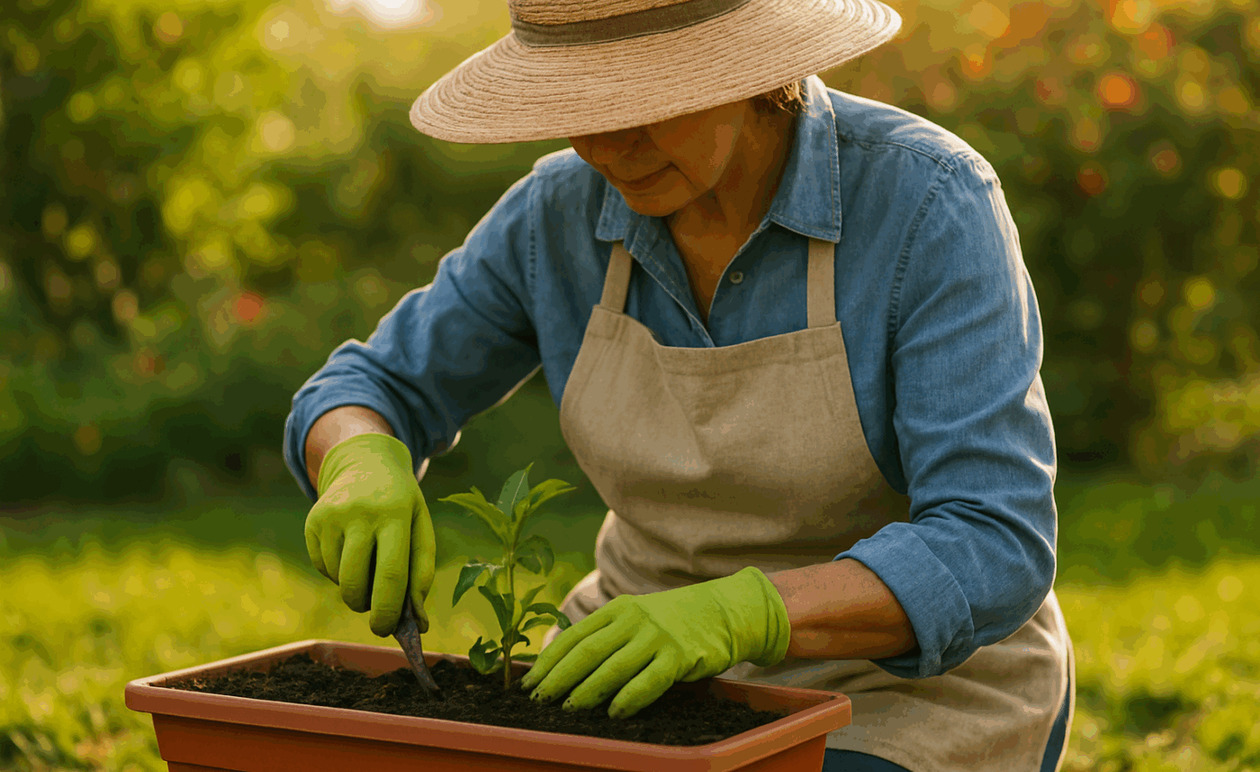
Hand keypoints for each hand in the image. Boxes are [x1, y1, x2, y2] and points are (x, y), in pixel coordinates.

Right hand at [305, 433, 434, 636]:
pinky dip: (336, 572)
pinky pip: (322, 566)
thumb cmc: (401, 505)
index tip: (386, 630)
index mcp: (394, 513)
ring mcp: (331, 515)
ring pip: (337, 577)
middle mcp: (359, 512)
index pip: (390, 574)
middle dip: (365, 606)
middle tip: (376, 614)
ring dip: (353, 588)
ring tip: (367, 568)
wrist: (367, 462)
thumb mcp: (421, 526)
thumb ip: (422, 572)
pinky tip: (350, 550)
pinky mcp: (312, 521)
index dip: (388, 609)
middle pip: (355, 582)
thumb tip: (418, 622)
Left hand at [518, 566, 790, 718]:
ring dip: (586, 691)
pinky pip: (648, 681)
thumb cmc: (673, 620)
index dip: (549, 661)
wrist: (724, 610)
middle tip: (540, 700)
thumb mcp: (637, 616)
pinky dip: (628, 698)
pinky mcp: (679, 656)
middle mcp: (633, 619)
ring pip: (612, 668)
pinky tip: (614, 713)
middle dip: (559, 678)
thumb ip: (607, 634)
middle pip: (586, 652)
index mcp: (617, 609)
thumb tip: (564, 665)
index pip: (574, 635)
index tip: (529, 683)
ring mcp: (656, 637)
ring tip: (569, 709)